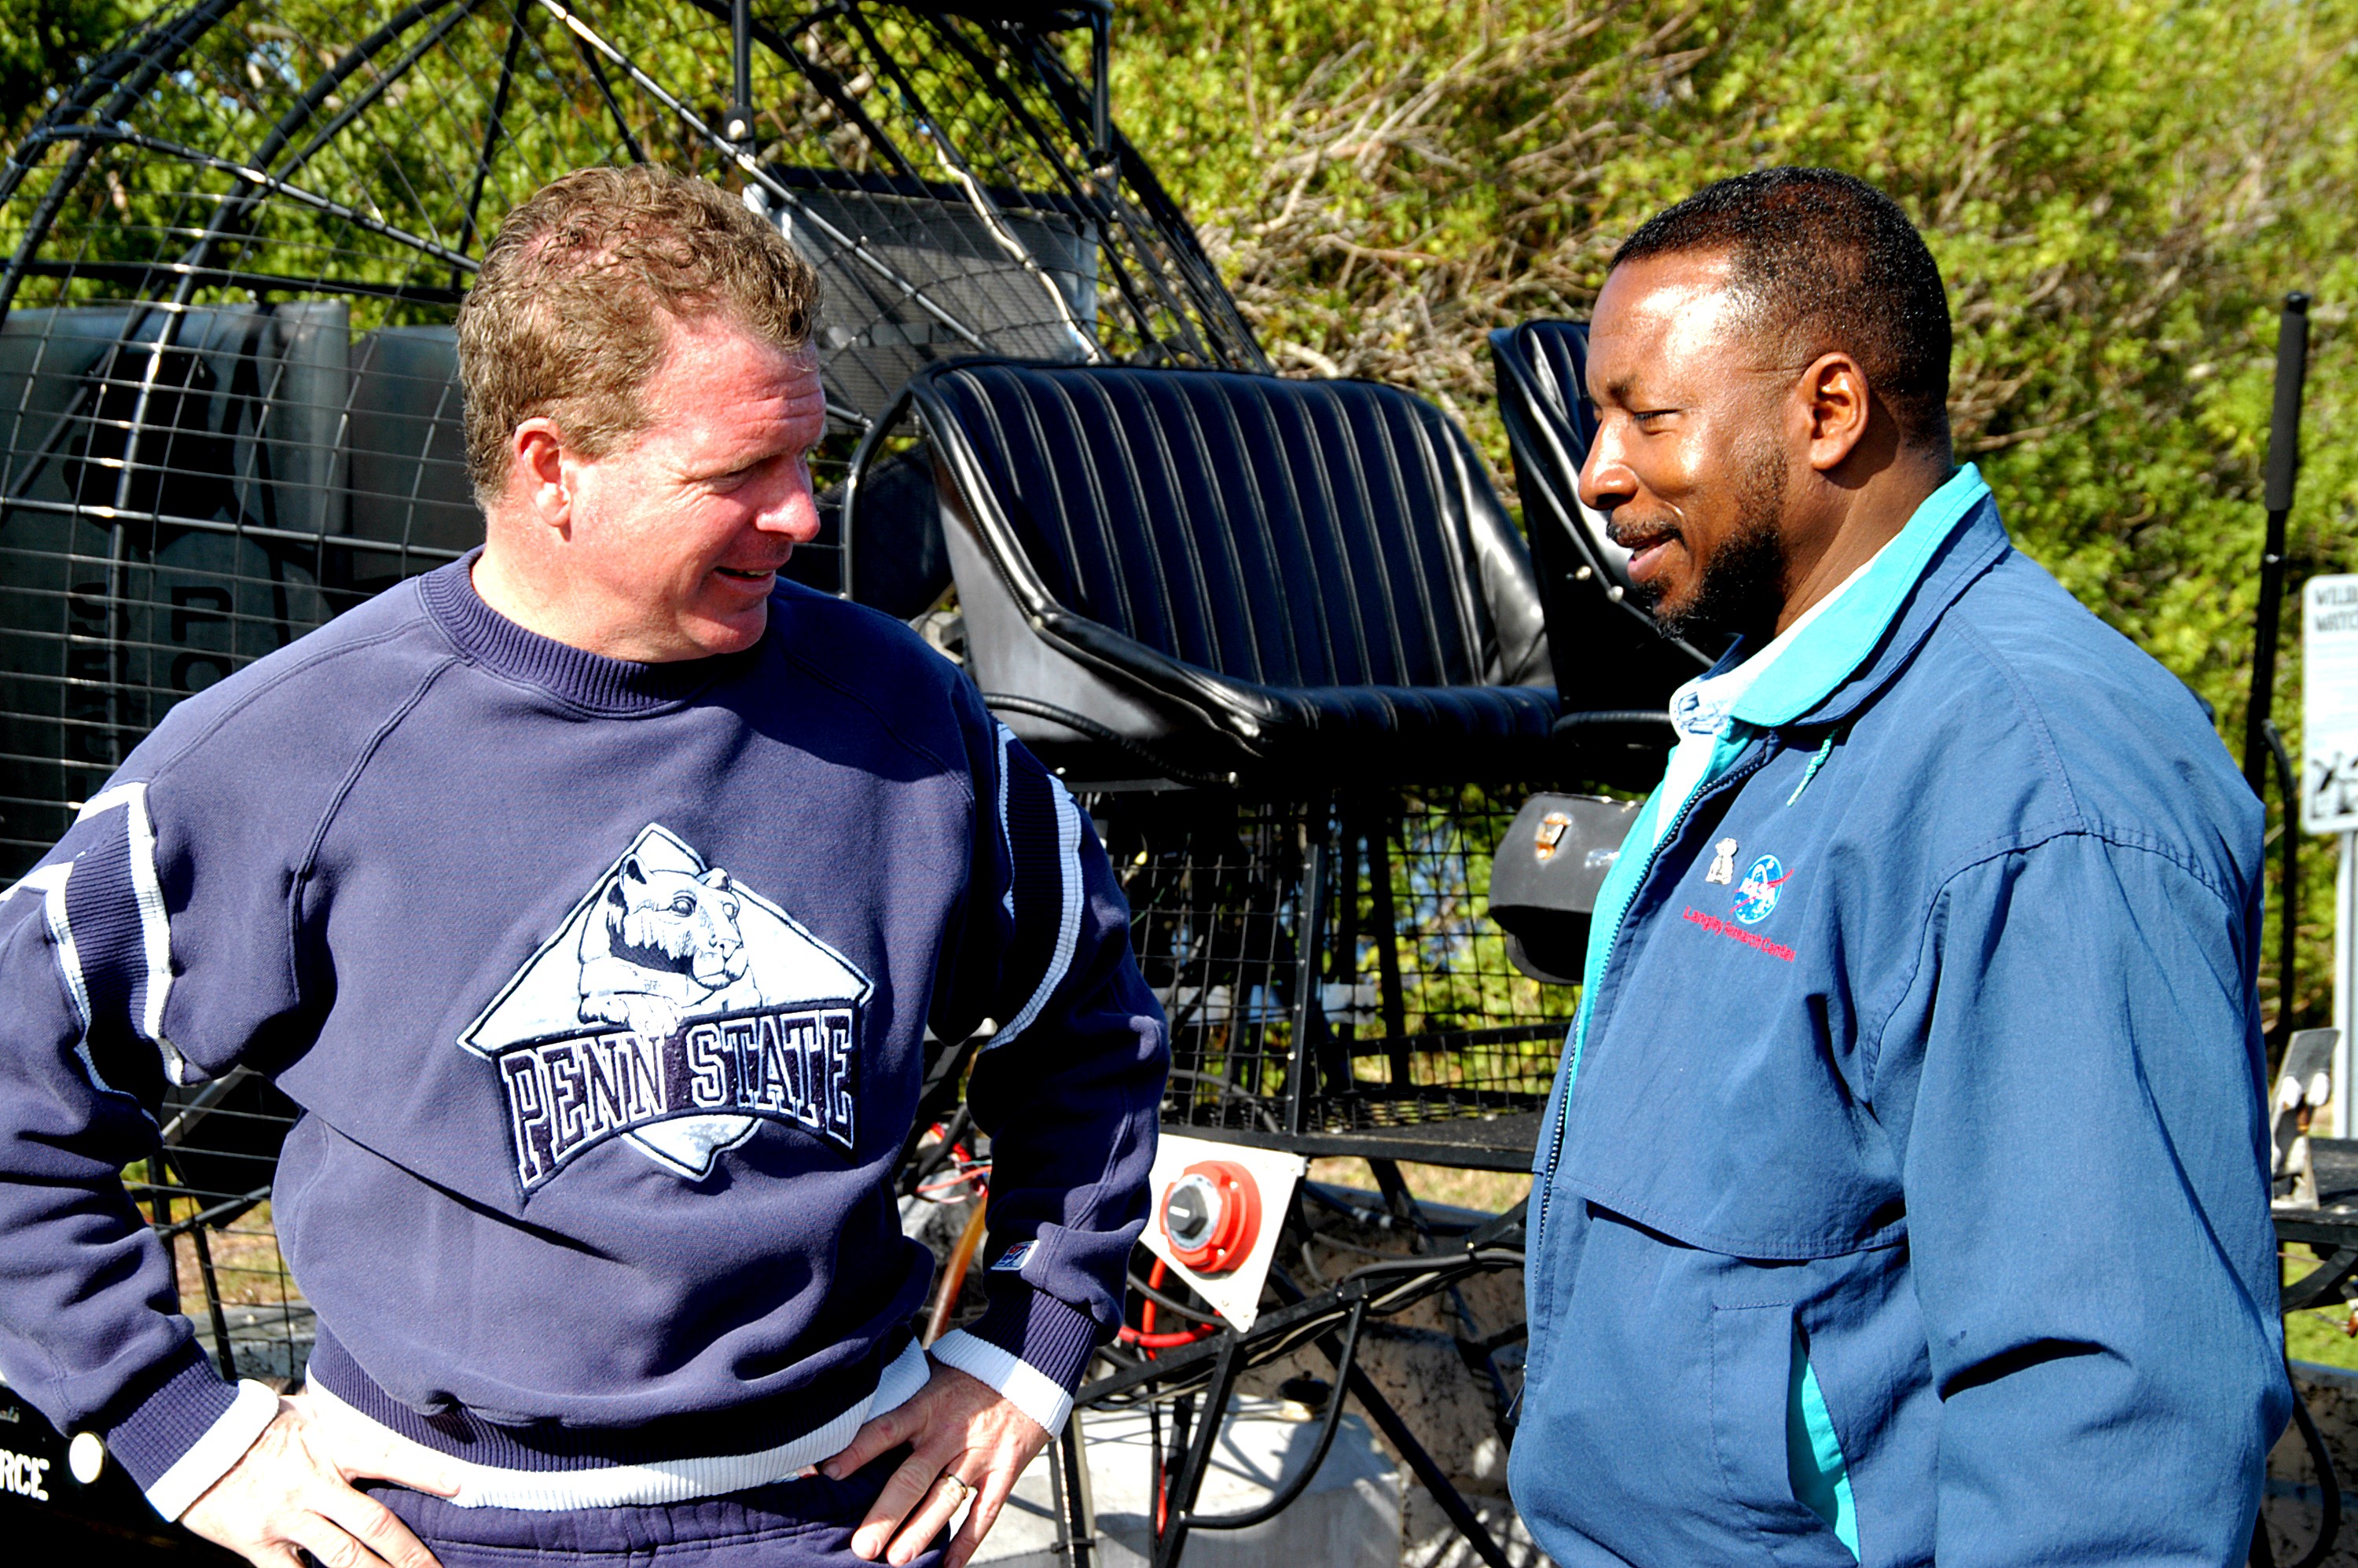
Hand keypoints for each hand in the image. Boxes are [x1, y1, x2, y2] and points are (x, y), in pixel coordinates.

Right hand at [180, 1392, 461, 1567]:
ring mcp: (286, 1517)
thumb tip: (383, 1412)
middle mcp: (313, 1483)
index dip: (427, 1471)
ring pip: (342, 1557)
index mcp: (329, 1446)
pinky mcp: (257, 1543)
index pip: (388, 1457)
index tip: (464, 1485)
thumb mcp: (305, 1412)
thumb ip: (343, 1423)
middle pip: (373, 1523)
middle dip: (409, 1553)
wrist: (188, 1438)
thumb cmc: (253, 1424)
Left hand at [822, 1360, 1050, 1567]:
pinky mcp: (1005, 1470)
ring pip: (946, 1500)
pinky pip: (985, 1512)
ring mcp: (980, 1454)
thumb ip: (900, 1395)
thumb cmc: (971, 1372)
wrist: (1030, 1363)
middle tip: (863, 1546)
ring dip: (921, 1532)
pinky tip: (948, 1565)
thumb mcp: (932, 1372)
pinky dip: (968, 1542)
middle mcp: (950, 1433)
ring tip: (897, 1559)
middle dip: (886, 1514)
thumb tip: (852, 1410)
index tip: (830, 1473)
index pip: (886, 1429)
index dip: (858, 1451)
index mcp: (927, 1406)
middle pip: (913, 1478)